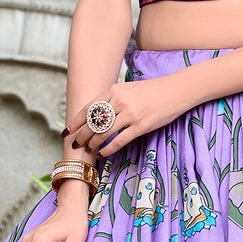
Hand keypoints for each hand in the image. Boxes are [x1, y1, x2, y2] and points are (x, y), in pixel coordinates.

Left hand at [67, 72, 188, 156]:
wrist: (176, 90)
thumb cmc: (152, 90)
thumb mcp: (128, 88)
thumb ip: (113, 98)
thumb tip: (96, 114)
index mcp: (114, 90)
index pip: (88, 108)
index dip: (75, 122)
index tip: (66, 132)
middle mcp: (119, 101)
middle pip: (93, 122)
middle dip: (82, 136)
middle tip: (76, 145)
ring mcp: (130, 114)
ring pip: (103, 133)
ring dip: (93, 144)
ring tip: (89, 150)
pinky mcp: (141, 126)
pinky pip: (119, 141)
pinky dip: (108, 149)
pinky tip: (103, 153)